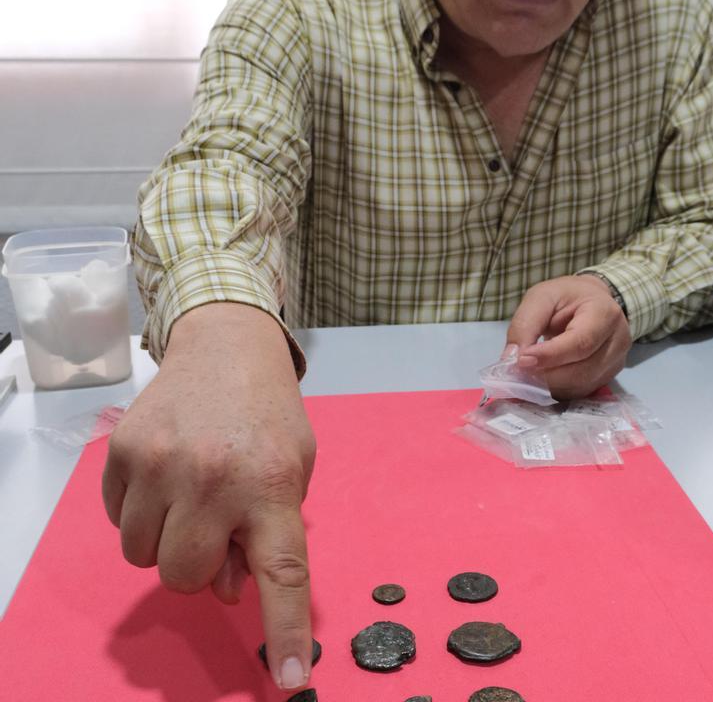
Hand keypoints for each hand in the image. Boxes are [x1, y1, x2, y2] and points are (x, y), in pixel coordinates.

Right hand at [102, 303, 315, 691]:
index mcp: (270, 484)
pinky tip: (165, 472)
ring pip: (143, 557)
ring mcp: (160, 463)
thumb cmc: (268, 414)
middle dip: (200, 566)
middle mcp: (213, 478)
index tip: (289, 681)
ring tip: (190, 494)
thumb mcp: (293, 468)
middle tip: (215, 526)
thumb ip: (269, 531)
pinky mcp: (122, 451)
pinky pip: (116, 521)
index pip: (281, 572)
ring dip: (165, 540)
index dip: (285, 630)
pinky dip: (139, 512)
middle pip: (185, 578)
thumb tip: (228, 589)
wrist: (225, 346)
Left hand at [506, 274, 631, 398]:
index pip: (580, 342)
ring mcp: (616, 362)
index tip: (521, 361)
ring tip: (526, 376)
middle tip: (517, 374)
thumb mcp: (541, 297)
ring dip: (549, 386)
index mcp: (605, 313)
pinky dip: (557, 390)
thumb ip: (525, 324)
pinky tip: (541, 381)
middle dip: (546, 375)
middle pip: (581, 369)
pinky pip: (581, 391)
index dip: (550, 356)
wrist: (590, 302)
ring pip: (581, 385)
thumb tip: (511, 358)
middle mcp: (618, 340)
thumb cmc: (566, 297)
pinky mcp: (607, 377)